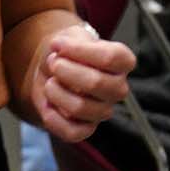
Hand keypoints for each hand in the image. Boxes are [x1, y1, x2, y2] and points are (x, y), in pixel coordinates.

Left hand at [30, 25, 136, 141]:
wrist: (52, 69)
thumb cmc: (66, 53)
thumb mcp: (70, 38)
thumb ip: (68, 43)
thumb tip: (59, 50)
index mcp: (122, 63)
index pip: (111, 57)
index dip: (81, 50)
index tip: (58, 44)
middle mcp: (117, 88)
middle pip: (96, 83)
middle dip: (66, 71)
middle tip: (53, 63)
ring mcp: (103, 110)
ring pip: (80, 107)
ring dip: (56, 93)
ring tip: (49, 83)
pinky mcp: (86, 129)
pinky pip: (72, 132)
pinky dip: (53, 118)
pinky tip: (47, 105)